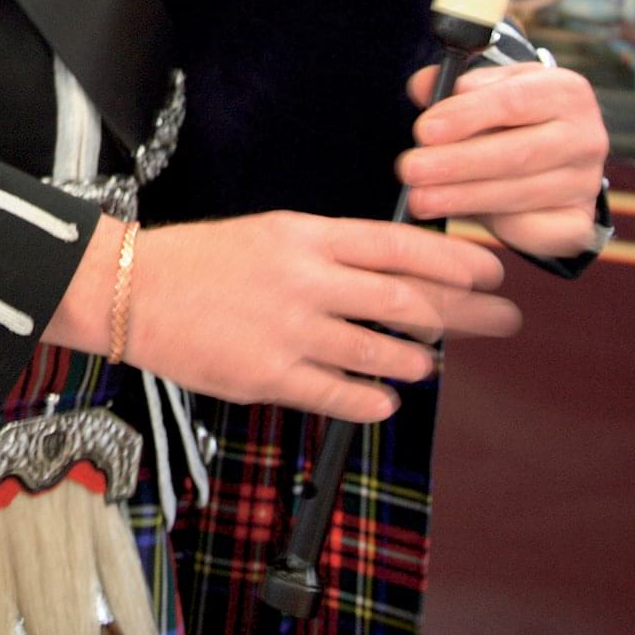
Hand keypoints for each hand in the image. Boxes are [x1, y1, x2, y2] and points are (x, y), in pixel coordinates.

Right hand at [46, 211, 517, 422]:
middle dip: (466, 314)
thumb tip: (399, 273)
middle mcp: (305, 279)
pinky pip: (342, 395)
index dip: (455, 262)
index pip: (399, 246)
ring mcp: (289, 330)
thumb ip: (332, 253)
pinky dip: (375, 400)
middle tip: (500, 322)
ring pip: (383, 353)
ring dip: (418, 361)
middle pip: (408, 301)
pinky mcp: (269, 376)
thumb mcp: (272, 234)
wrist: (134, 289)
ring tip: (428, 362)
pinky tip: (386, 399)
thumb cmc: (205, 260)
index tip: (492, 273)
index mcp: (306, 235)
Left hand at [400, 62, 607, 258]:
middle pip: (517, 153)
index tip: (423, 130)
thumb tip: (422, 87)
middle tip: (409, 170)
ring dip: (462, 198)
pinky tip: (459, 216)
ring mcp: (585, 182)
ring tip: (419, 198)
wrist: (550, 150)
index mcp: (565, 91)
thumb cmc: (508, 113)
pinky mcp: (578, 221)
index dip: (466, 116)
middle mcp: (585, 136)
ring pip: (519, 194)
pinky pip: (534, 229)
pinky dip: (495, 225)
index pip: (512, 101)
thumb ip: (452, 84)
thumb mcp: (486, 87)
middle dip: (457, 163)